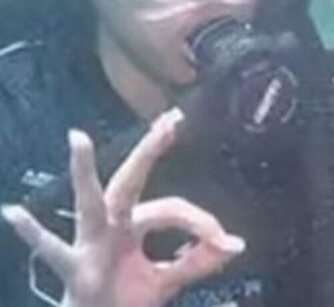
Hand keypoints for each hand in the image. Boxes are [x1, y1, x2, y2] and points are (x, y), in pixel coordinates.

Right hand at [1, 109, 244, 306]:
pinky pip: (52, 249)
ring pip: (91, 201)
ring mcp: (90, 242)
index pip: (174, 209)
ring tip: (78, 138)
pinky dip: (32, 233)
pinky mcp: (73, 267)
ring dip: (85, 170)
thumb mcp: (168, 278)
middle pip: (133, 180)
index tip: (228, 243)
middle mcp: (112, 224)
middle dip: (150, 150)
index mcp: (136, 224)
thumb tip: (237, 246)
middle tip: (171, 119)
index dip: (202, 223)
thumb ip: (199, 261)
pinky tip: (13, 213)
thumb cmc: (127, 297)